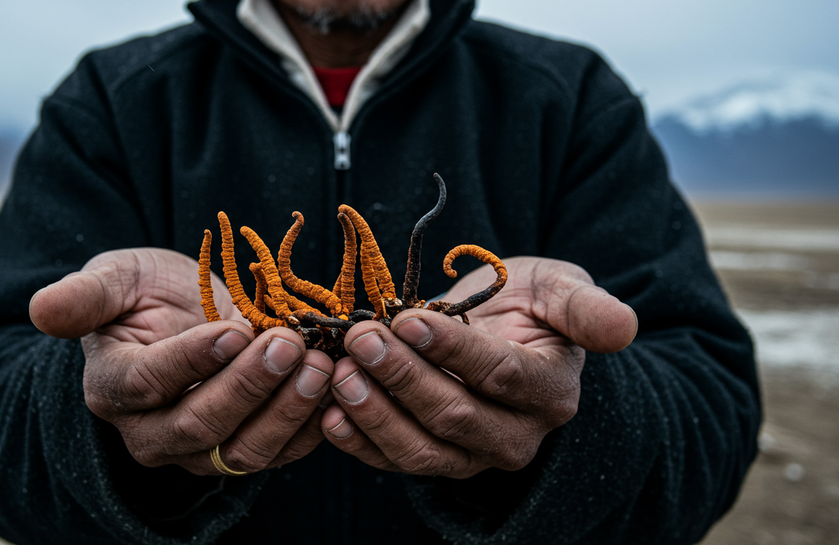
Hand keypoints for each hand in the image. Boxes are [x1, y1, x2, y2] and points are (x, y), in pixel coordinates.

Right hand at [29, 248, 333, 474]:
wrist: (180, 317)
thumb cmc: (144, 295)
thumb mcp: (114, 279)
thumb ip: (85, 295)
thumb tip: (42, 308)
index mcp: (114, 386)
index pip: (148, 385)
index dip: (191, 361)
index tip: (234, 331)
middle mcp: (151, 430)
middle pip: (199, 427)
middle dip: (249, 387)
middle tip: (291, 345)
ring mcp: (200, 448)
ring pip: (242, 451)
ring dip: (286, 412)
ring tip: (321, 365)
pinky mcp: (242, 447)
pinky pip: (279, 454)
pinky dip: (311, 428)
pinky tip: (337, 389)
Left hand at [320, 256, 636, 477]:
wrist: (503, 334)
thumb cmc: (530, 306)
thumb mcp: (560, 290)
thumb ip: (585, 308)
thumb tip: (623, 328)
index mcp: (550, 389)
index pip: (500, 376)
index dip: (453, 351)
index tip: (408, 321)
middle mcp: (515, 434)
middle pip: (454, 417)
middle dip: (402, 378)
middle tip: (361, 339)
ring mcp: (472, 455)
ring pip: (422, 449)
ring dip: (375, 414)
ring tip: (339, 375)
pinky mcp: (435, 459)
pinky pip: (394, 462)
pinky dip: (359, 442)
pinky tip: (328, 412)